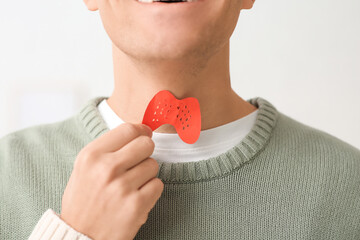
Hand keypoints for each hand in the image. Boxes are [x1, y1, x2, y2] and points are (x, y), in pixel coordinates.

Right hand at [60, 123, 163, 239]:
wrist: (80, 237)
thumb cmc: (83, 202)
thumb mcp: (83, 168)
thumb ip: (107, 149)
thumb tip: (137, 132)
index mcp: (91, 156)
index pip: (128, 129)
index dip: (142, 130)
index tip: (145, 134)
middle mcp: (107, 168)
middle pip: (146, 144)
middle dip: (146, 151)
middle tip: (138, 162)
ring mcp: (122, 187)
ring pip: (153, 164)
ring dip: (147, 174)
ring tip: (132, 185)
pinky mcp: (137, 205)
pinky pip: (158, 185)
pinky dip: (151, 190)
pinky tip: (137, 197)